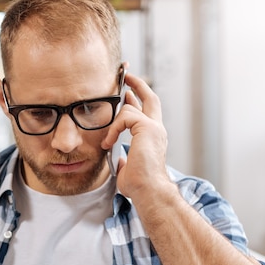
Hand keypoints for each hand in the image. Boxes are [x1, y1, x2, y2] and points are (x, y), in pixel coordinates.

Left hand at [101, 73, 171, 200]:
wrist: (148, 190)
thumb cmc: (139, 185)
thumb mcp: (128, 167)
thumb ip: (125, 158)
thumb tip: (119, 157)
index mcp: (153, 137)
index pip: (147, 111)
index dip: (138, 99)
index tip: (127, 92)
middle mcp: (157, 129)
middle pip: (150, 97)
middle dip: (137, 84)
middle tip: (126, 75)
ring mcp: (154, 127)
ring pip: (130, 107)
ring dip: (113, 122)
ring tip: (108, 141)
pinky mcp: (147, 128)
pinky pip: (125, 117)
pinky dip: (113, 129)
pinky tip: (109, 143)